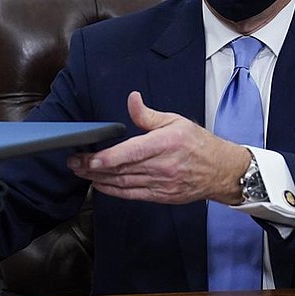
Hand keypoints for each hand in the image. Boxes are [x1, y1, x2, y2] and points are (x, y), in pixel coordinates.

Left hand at [66, 91, 249, 204]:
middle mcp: (162, 166)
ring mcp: (161, 183)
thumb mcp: (175, 121)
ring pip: (123, 183)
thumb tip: (132, 99)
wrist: (221, 171)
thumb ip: (148, 115)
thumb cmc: (197, 143)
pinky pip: (132, 195)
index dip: (107, 158)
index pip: (131, 153)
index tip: (89, 158)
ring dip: (99, 179)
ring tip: (80, 173)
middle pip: (121, 169)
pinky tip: (99, 186)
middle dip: (93, 167)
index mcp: (165, 143)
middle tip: (73, 163)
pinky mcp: (161, 196)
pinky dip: (113, 191)